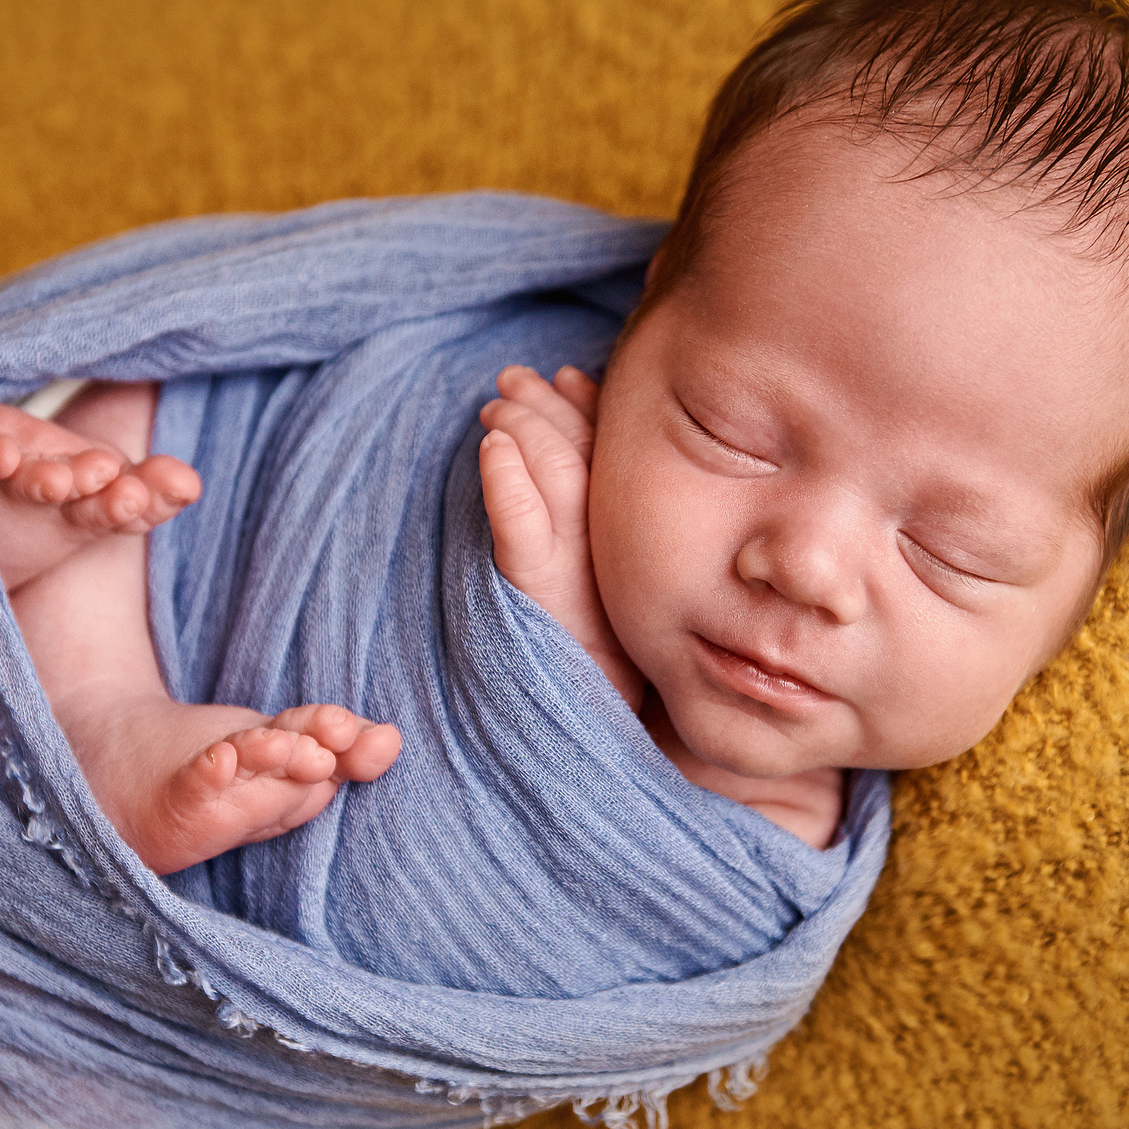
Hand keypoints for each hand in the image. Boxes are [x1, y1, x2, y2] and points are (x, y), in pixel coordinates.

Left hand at [478, 365, 644, 707]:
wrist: (604, 751)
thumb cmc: (601, 679)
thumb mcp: (612, 600)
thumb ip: (602, 535)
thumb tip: (578, 461)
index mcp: (635, 554)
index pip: (615, 463)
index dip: (592, 413)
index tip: (569, 377)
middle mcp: (614, 557)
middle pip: (586, 460)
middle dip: (548, 410)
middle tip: (513, 381)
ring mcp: (579, 578)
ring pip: (558, 482)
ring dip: (526, 432)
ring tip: (496, 404)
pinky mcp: (542, 606)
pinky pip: (525, 537)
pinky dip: (510, 489)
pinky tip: (493, 452)